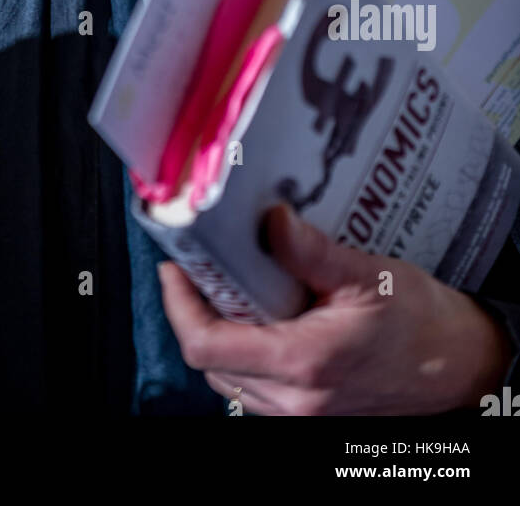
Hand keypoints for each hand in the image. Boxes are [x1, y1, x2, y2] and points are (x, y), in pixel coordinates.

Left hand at [158, 202, 513, 415]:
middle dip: (196, 310)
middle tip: (202, 264)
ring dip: (217, 330)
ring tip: (230, 284)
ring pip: (225, 375)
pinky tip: (259, 313)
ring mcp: (297, 412)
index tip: (175, 266)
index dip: (178, 303)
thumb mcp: (368, 274)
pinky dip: (242, 350)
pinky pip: (250, 385)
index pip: (207, 344)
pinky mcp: (303, 412)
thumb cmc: (419, 323)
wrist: (456, 365)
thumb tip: (269, 219)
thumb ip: (312, 251)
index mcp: (304, 362)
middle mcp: (294, 398)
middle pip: (208, 359)